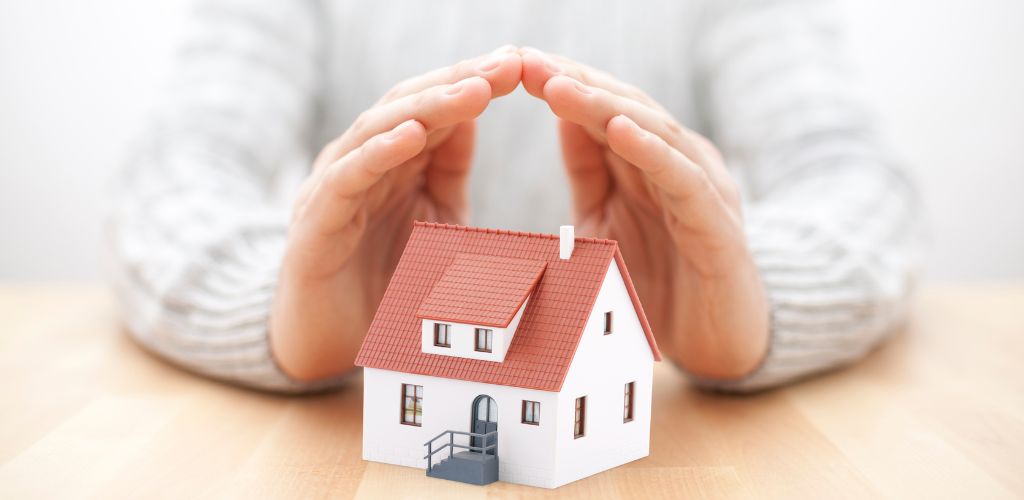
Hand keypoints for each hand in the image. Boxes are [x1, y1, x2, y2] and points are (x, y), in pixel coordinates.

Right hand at [271, 47, 521, 380]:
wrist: (326, 340)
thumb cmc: (382, 280)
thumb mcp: (432, 219)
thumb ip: (447, 170)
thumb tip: (471, 116)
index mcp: (392, 159)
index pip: (436, 107)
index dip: (476, 82)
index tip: (522, 64)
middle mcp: (361, 161)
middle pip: (410, 106)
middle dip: (460, 82)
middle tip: (508, 64)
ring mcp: (335, 186)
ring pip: (379, 131)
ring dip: (428, 108)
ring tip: (474, 91)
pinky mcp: (317, 220)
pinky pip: (348, 178)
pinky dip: (378, 154)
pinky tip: (411, 136)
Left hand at [521, 48, 768, 378]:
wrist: (719, 340)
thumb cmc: (661, 281)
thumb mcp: (607, 221)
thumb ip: (590, 172)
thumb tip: (563, 118)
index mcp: (647, 160)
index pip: (601, 108)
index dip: (560, 84)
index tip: (513, 65)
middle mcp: (678, 162)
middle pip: (623, 109)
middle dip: (573, 84)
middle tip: (527, 63)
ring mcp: (701, 188)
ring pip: (652, 132)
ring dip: (603, 107)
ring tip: (559, 87)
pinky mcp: (716, 223)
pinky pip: (681, 179)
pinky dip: (651, 151)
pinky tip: (619, 130)